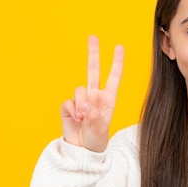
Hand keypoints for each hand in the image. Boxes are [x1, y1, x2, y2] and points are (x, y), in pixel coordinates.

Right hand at [60, 35, 123, 151]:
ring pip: (79, 89)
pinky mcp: (68, 106)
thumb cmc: (97, 140)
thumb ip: (94, 116)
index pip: (113, 77)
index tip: (119, 47)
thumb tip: (84, 104)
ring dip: (81, 104)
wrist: (82, 150)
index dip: (116, 62)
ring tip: (83, 119)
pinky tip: (75, 119)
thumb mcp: (100, 130)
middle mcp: (95, 96)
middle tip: (93, 36)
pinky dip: (71, 111)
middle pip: (93, 70)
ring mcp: (81, 100)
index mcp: (108, 99)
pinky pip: (68, 102)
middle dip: (93, 53)